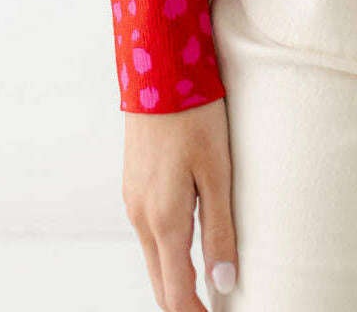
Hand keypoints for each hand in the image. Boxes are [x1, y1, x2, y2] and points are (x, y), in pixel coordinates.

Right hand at [122, 98, 238, 309]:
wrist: (157, 68)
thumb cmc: (194, 114)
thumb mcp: (217, 172)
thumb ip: (220, 230)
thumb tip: (223, 283)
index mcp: (164, 219)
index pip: (176, 292)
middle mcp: (141, 216)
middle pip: (160, 282)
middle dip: (182, 304)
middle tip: (209, 311)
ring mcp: (132, 200)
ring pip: (153, 258)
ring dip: (174, 279)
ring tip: (204, 288)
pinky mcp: (133, 184)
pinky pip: (148, 233)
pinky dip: (166, 253)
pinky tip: (186, 248)